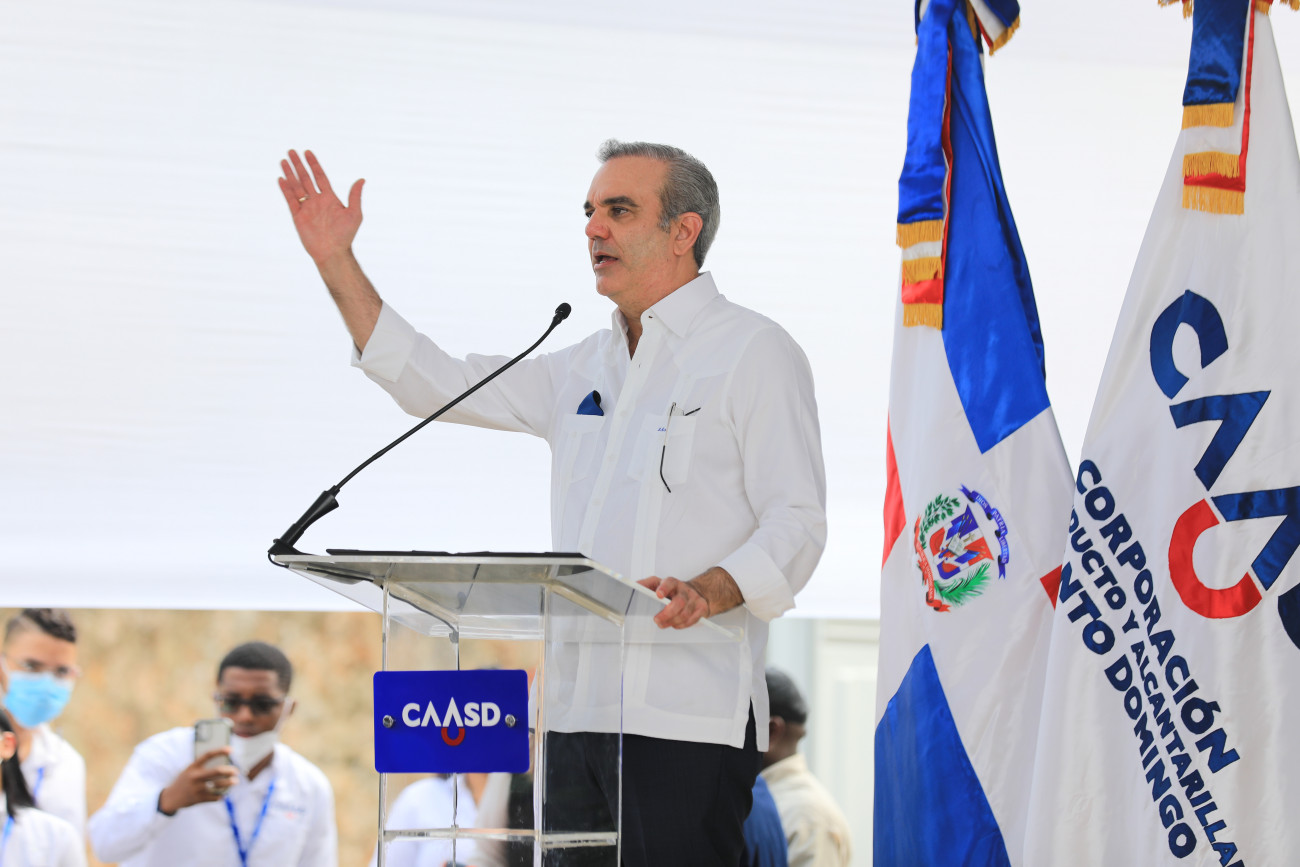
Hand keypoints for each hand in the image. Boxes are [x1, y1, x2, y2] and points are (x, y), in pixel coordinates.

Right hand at [157, 748, 238, 814]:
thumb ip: (201, 766)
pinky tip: (224, 794)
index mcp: (192, 767)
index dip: (220, 751)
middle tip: (236, 771)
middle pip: (216, 771)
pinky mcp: (199, 799)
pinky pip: (214, 796)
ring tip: (235, 781)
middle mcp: (195, 777)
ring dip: (229, 783)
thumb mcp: (189, 770)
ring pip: (218, 785)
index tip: (231, 749)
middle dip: (229, 770)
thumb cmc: (184, 781)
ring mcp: (197, 788)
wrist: (171, 798)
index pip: (208, 755)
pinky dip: (220, 795)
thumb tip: (222, 761)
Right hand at [278, 149, 364, 264]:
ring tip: (284, 161)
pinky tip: (281, 179)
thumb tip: (362, 179)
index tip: (308, 152)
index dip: (314, 164)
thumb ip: (355, 196)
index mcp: (330, 198)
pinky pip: (290, 199)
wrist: (332, 252)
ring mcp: (307, 208)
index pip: (320, 176)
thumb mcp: (354, 214)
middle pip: (306, 178)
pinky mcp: (298, 216)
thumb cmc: (345, 235)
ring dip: (290, 173)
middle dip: (299, 165)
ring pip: (296, 186)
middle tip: (291, 151)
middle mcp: (317, 201)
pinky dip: (285, 189)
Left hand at [639, 576, 710, 628]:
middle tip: (657, 619)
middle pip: (679, 602)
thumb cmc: (673, 591)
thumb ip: (646, 585)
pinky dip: (682, 624)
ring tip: (662, 624)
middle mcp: (684, 590)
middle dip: (667, 614)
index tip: (659, 595)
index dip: (664, 588)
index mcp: (672, 583)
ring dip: (672, 621)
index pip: (669, 583)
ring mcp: (694, 599)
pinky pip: (692, 620)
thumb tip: (634, 586)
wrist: (696, 592)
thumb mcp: (659, 584)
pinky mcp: (701, 608)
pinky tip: (675, 624)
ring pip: (685, 613)